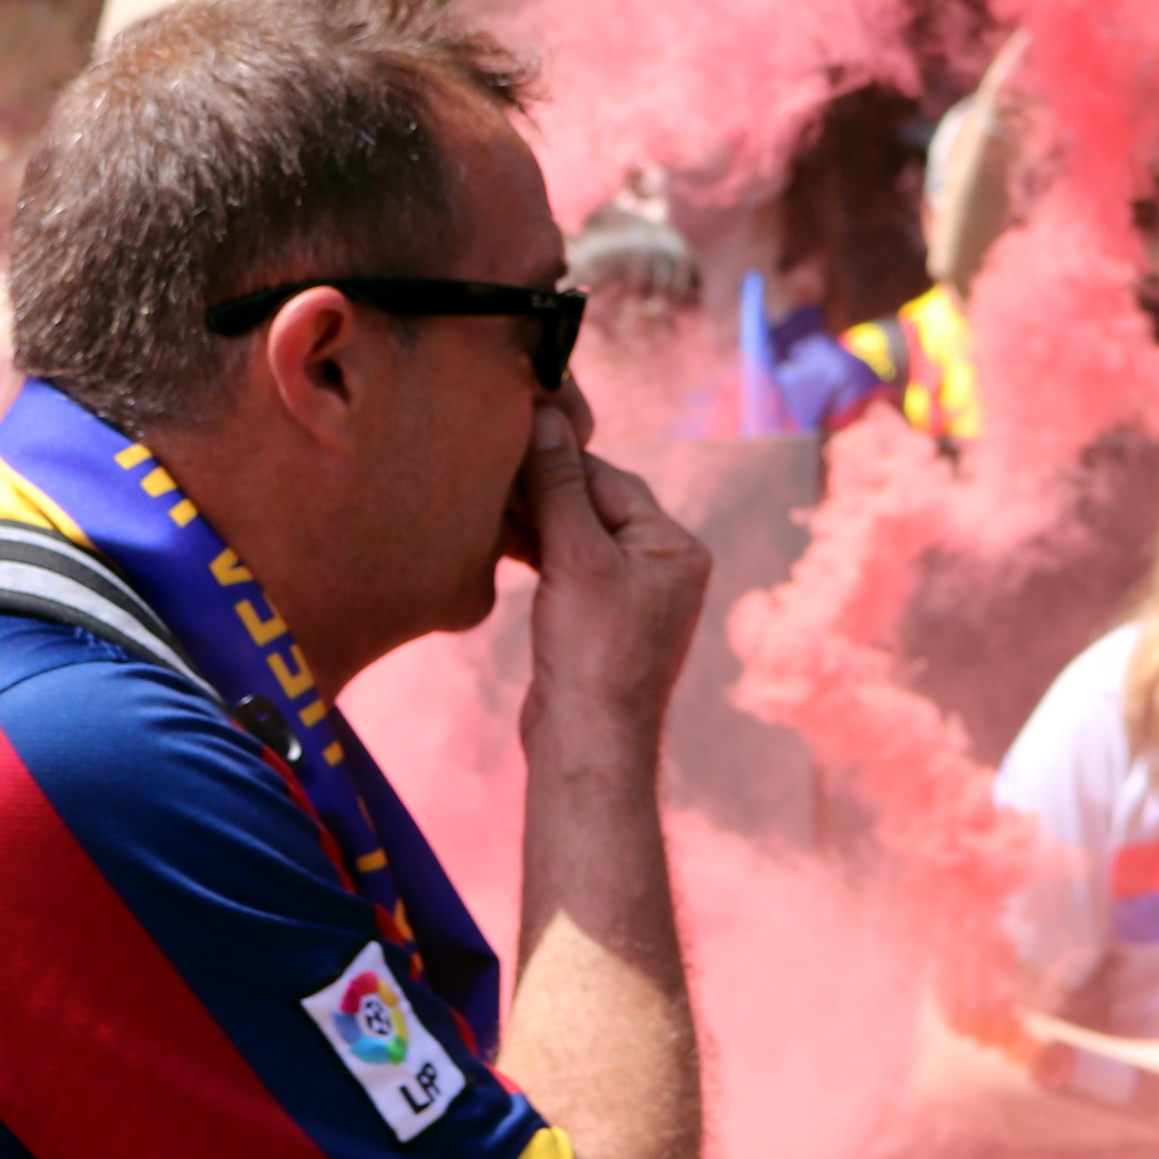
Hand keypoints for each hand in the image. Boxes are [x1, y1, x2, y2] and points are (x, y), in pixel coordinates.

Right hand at [516, 406, 710, 739]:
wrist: (586, 742)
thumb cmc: (592, 653)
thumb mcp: (575, 558)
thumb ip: (558, 486)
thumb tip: (545, 416)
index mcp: (675, 547)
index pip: (610, 480)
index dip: (557, 460)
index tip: (508, 437)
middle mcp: (662, 566)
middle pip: (593, 503)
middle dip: (541, 489)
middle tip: (487, 471)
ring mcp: (632, 594)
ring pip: (575, 535)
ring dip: (532, 520)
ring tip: (483, 505)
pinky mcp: (599, 619)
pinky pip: (566, 566)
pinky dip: (534, 552)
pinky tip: (497, 542)